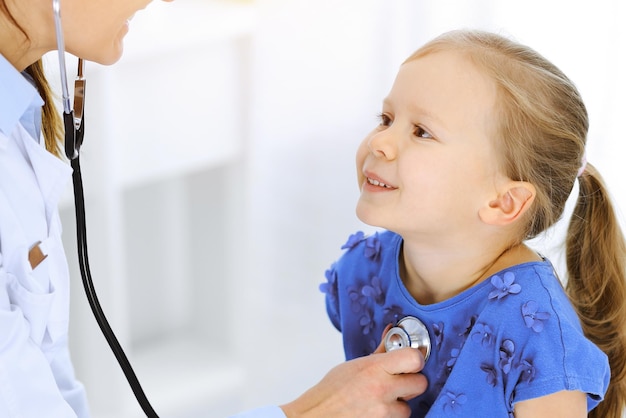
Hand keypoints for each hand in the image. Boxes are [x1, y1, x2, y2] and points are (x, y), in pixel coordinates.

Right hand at [280, 328, 426, 417]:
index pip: (414, 359)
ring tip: (381, 399)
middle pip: (420, 383)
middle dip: (411, 383)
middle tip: (398, 382)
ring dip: (399, 404)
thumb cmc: (332, 390)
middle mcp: (381, 389)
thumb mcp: (355, 365)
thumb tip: (393, 332)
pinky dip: (390, 415)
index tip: (409, 361)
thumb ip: (379, 352)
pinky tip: (376, 409)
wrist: (318, 414)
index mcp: (374, 368)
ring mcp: (383, 411)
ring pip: (408, 407)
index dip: (415, 359)